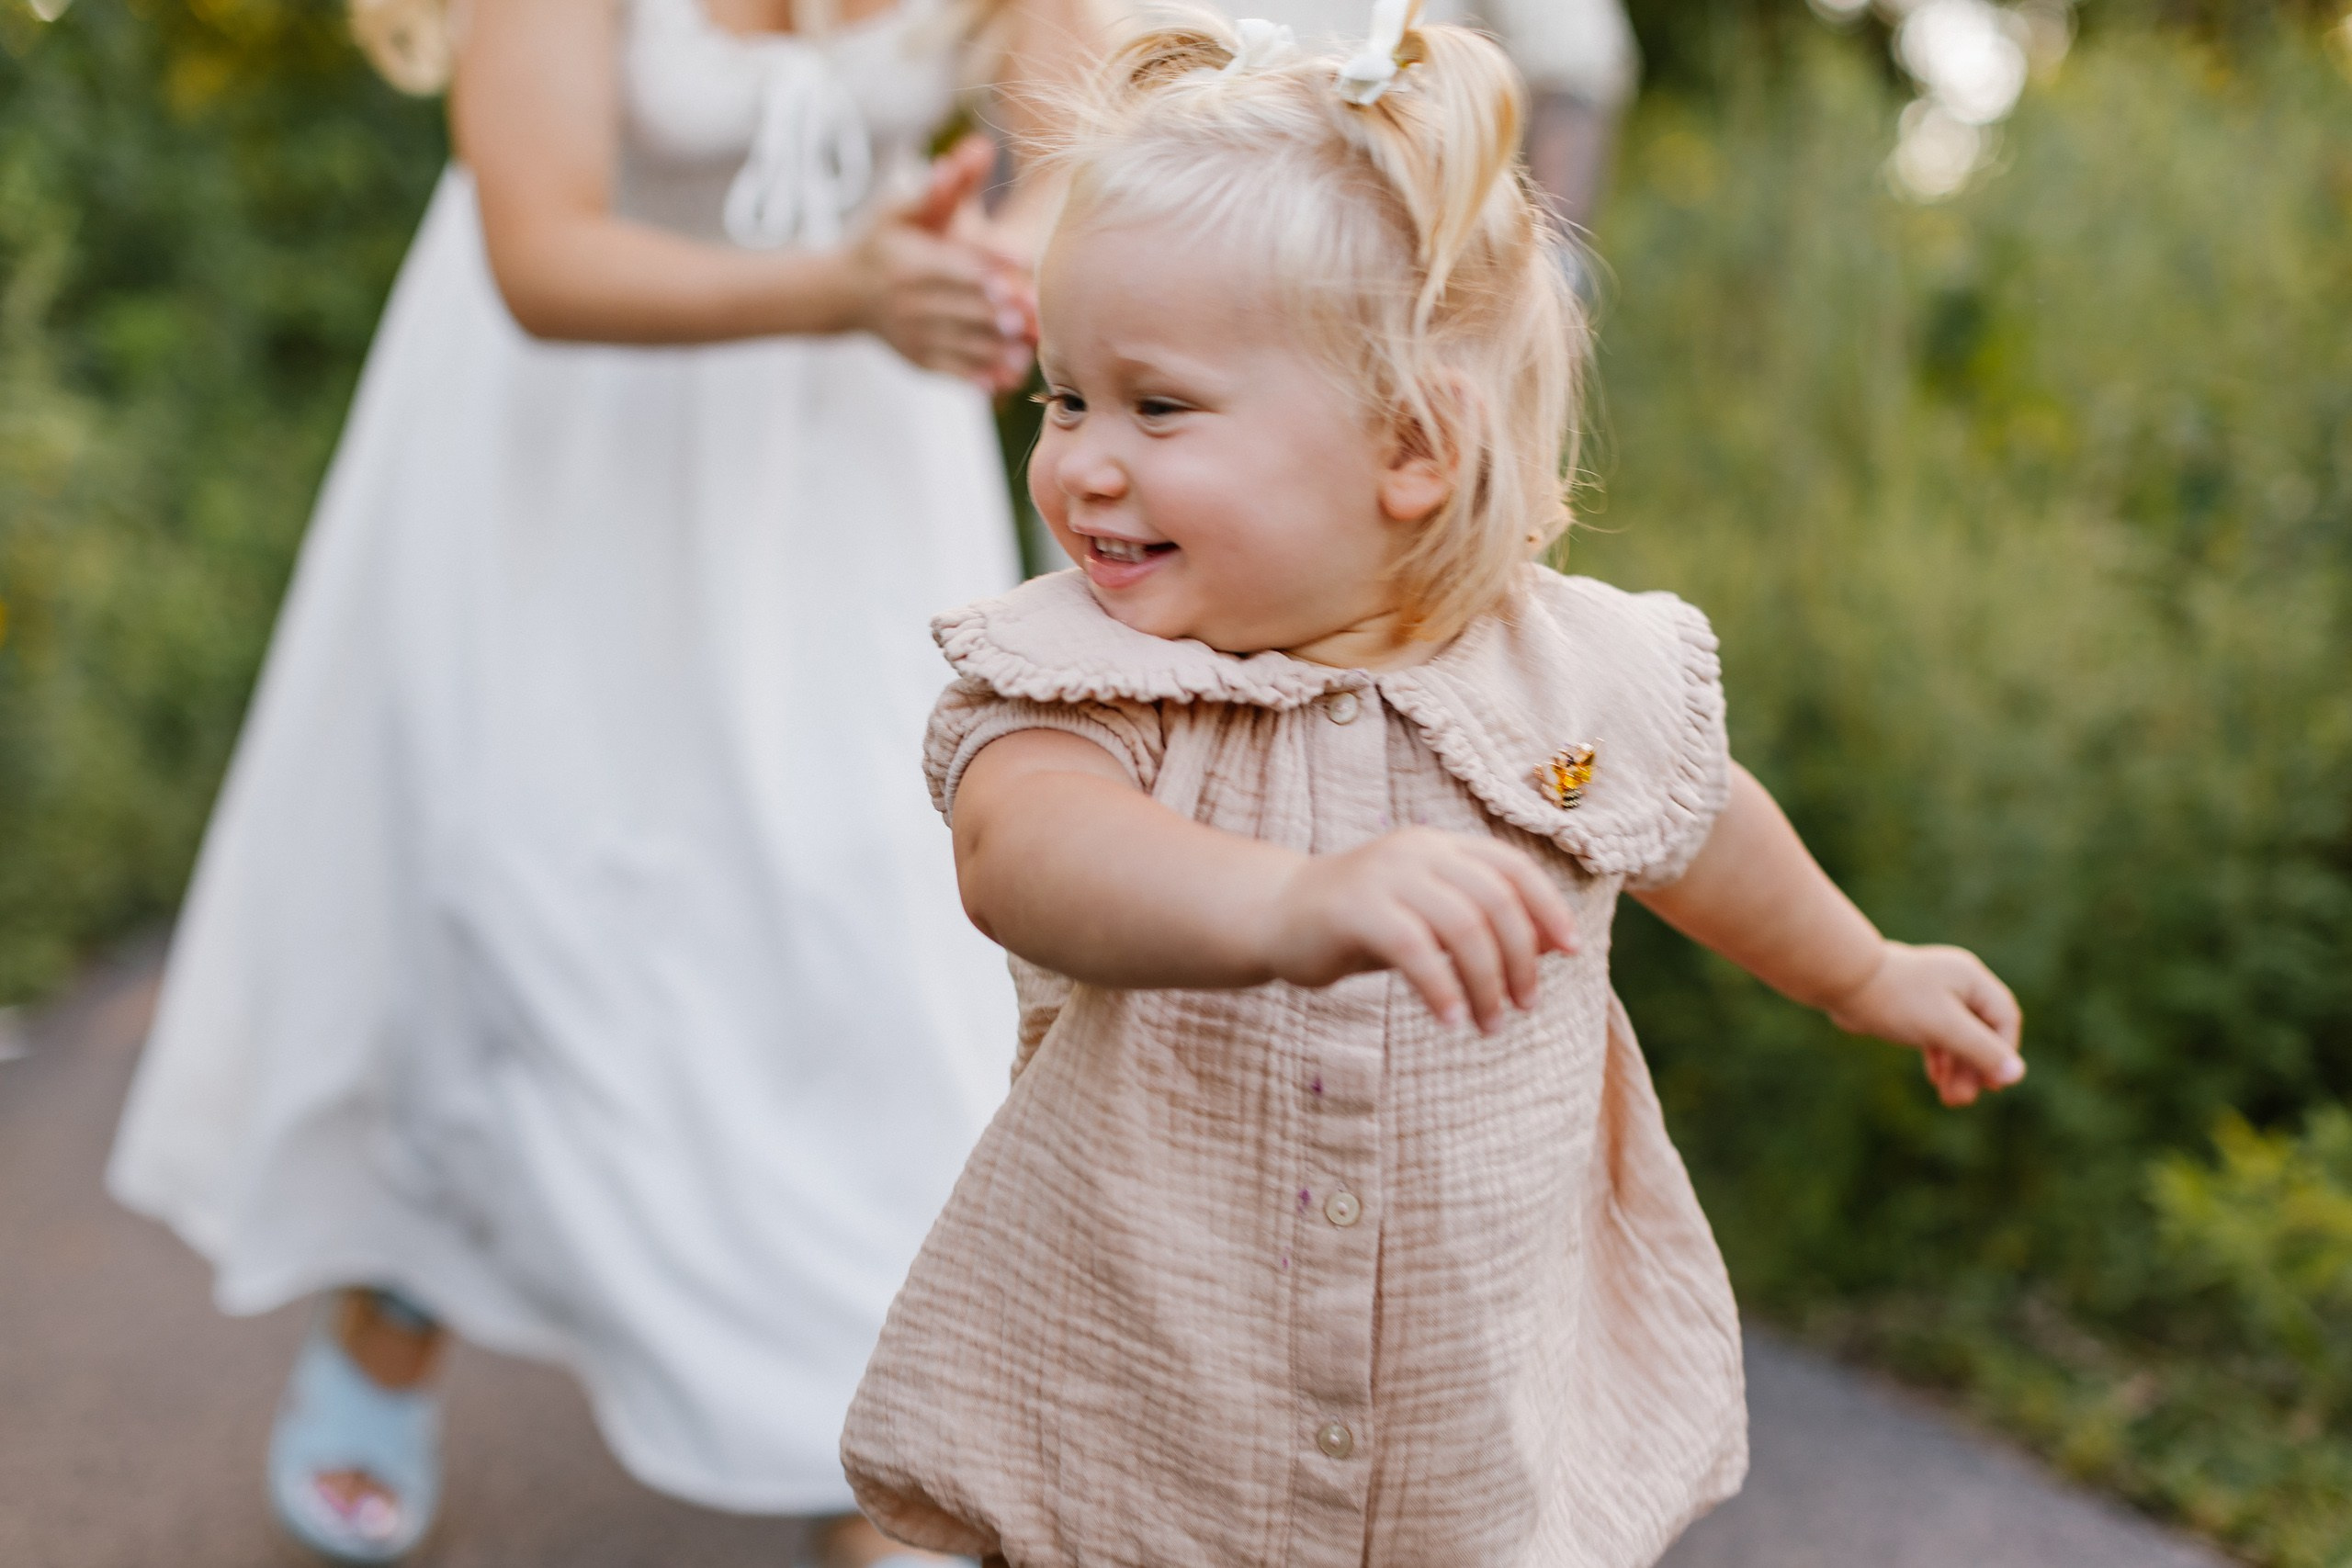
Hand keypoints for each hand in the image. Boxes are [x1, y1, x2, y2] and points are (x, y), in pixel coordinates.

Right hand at [842, 135, 1033, 391]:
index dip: (988, 268)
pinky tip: (1010, 376)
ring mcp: (914, 335)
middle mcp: (910, 302)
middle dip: (1001, 314)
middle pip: (964, 308)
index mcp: (911, 263)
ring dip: (998, 350)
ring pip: (962, 345)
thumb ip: (943, 184)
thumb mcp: (899, 207)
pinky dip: (981, 375)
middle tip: (1038, 316)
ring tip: (1032, 350)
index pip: (955, 266)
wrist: (840, 292)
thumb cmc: (880, 240)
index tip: (1022, 270)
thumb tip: (981, 144)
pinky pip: (953, 371)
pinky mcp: (918, 360)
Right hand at [1259, 829, 1580, 1032]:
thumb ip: (1483, 924)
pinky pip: (1415, 950)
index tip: (1571, 951)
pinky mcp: (1355, 909)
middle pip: (1495, 900)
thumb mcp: (1428, 919)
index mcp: (1439, 845)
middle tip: (1525, 1005)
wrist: (1275, 915)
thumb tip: (1554, 946)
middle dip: (1521, 958)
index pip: (1512, 866)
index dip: (1549, 907)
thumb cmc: (1361, 924)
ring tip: (1489, 1023)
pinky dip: (1441, 989)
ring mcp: (1385, 875)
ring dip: (1486, 982)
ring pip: (1463, 926)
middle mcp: (1417, 850)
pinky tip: (1449, 1019)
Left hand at [1824, 941, 2024, 1106]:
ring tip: (1952, 1101)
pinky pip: (1936, 1036)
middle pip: (1981, 1031)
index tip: (1992, 1083)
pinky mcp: (1911, 1008)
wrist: (1841, 982)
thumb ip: (1980, 1050)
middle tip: (1965, 1100)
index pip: (2004, 1018)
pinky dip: (1939, 1059)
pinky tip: (1937, 1082)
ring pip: (1957, 1037)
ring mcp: (1933, 995)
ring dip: (1958, 1069)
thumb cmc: (1895, 999)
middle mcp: (1956, 984)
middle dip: (1975, 1067)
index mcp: (1971, 979)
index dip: (2003, 1052)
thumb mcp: (1944, 1027)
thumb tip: (2016, 1075)